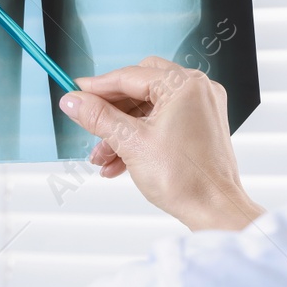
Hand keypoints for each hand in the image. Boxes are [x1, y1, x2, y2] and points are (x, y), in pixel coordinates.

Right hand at [59, 56, 263, 231]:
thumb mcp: (131, 143)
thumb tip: (73, 102)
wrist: (213, 210)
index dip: (98, 87)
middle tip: (89, 121)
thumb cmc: (186, 180)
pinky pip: (162, 121)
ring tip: (101, 156)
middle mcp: (197, 90)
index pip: (130, 76)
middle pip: (140, 87)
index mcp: (185, 85)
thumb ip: (99, 117)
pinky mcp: (200, 127)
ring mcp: (200, 108)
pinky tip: (118, 162)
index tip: (76, 93)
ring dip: (122, 129)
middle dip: (112, 109)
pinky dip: (140, 136)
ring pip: (149, 108)